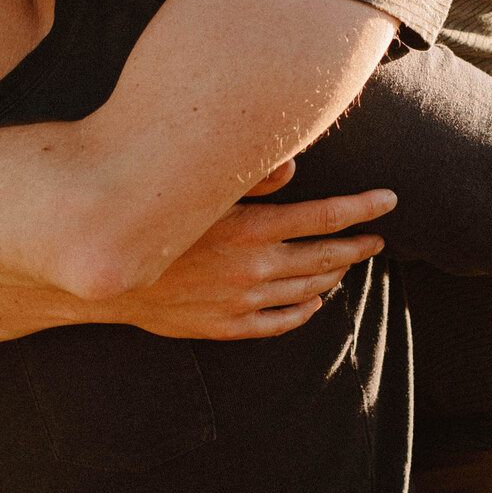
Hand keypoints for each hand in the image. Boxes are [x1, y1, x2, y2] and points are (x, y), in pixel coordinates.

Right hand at [95, 181, 396, 340]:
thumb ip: (247, 176)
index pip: (326, 218)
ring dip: (333, 275)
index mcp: (251, 229)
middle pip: (324, 258)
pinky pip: (278, 323)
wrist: (103, 276)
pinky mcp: (224, 326)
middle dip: (357, 246)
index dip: (362, 209)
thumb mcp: (196, 188)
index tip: (388, 202)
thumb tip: (295, 166)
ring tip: (348, 264)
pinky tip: (313, 302)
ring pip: (306, 290)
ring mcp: (241, 302)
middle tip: (378, 238)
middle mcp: (253, 269)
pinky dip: (303, 311)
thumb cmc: (147, 219)